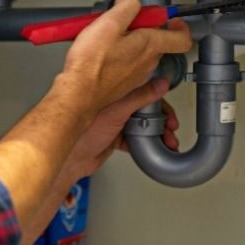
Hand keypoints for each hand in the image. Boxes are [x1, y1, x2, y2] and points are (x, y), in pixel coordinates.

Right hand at [58, 0, 191, 113]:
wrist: (78, 94)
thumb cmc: (91, 64)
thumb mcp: (109, 22)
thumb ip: (127, 7)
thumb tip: (131, 2)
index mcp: (150, 45)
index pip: (182, 38)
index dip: (180, 25)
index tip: (170, 18)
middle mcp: (147, 62)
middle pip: (156, 41)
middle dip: (143, 27)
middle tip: (123, 21)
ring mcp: (135, 75)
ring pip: (140, 53)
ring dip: (128, 41)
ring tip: (106, 36)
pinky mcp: (122, 83)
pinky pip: (127, 64)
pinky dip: (118, 55)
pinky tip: (101, 52)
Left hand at [61, 76, 178, 181]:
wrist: (72, 160)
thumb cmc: (82, 134)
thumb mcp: (117, 112)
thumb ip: (139, 97)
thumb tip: (159, 84)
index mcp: (111, 94)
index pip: (140, 89)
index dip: (158, 97)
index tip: (169, 105)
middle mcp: (113, 106)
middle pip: (144, 108)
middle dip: (162, 118)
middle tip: (172, 127)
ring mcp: (114, 122)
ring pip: (142, 124)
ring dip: (158, 132)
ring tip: (169, 141)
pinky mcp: (115, 138)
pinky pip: (136, 138)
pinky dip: (148, 142)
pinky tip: (155, 147)